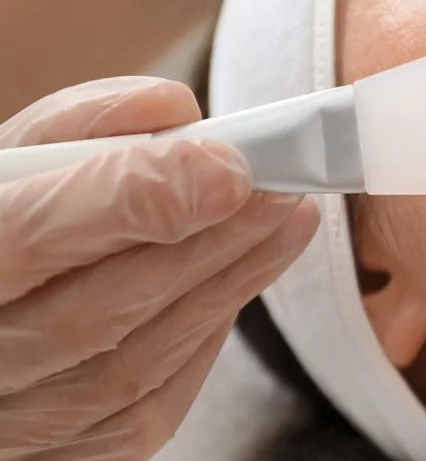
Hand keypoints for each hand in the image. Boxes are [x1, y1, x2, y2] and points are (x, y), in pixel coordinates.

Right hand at [0, 78, 318, 460]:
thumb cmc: (1, 217)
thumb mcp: (9, 162)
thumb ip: (81, 126)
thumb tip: (178, 110)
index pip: (30, 235)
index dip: (137, 198)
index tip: (228, 166)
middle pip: (96, 313)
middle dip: (209, 244)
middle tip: (282, 189)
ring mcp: (4, 425)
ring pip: (131, 371)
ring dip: (227, 288)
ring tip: (286, 222)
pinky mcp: (50, 458)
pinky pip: (141, 413)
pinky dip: (199, 343)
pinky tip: (234, 284)